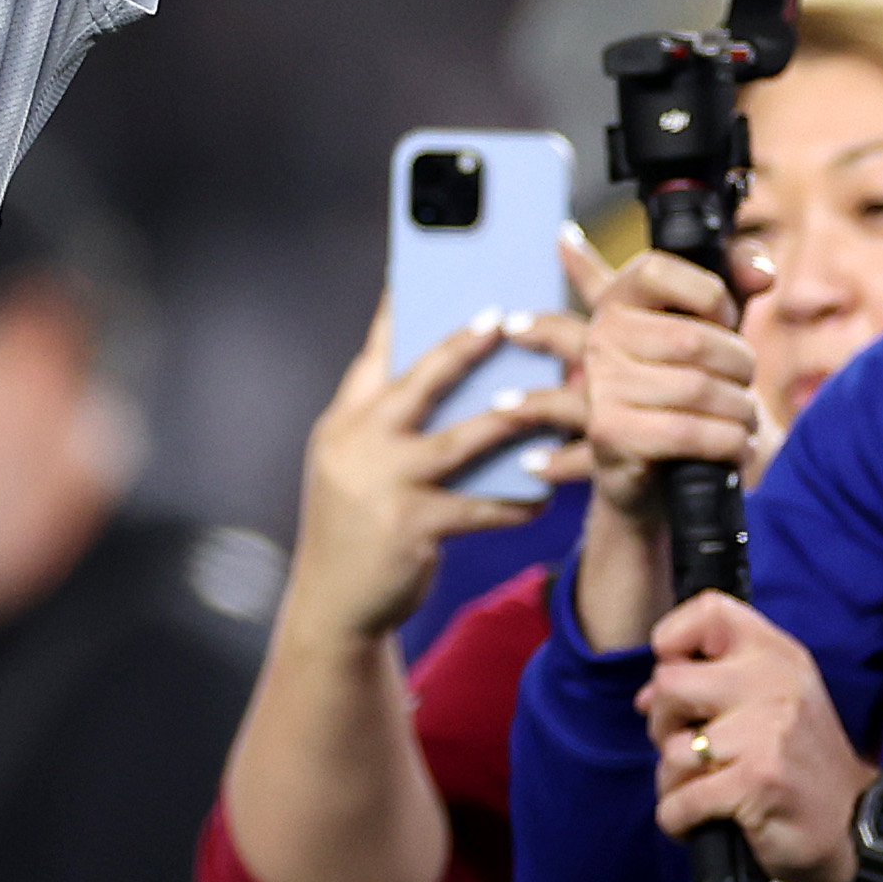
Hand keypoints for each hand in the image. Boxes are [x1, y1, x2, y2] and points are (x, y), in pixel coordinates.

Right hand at [278, 294, 586, 649]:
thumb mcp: (349, 462)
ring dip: (510, 419)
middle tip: (503, 317)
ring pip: (462, 441)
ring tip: (550, 402)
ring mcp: (384, 485)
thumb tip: (431, 363)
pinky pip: (479, 506)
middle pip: (420, 381)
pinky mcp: (411, 528)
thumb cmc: (354, 525)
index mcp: (345, 421)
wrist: (332, 607)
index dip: (405, 310)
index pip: (376, 352)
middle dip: (465, 346)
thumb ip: (382, 417)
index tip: (433, 274)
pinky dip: (516, 498)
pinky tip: (544, 493)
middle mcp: (358, 444)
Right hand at [578, 241, 758, 520]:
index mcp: (618, 298)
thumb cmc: (686, 383)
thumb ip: (736, 280)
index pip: (659, 269)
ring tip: (745, 420)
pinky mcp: (611, 433)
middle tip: (745, 384)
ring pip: (698, 388)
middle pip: (694, 339)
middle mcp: (601, 336)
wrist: (652, 470)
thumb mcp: (710, 323)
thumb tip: (763, 272)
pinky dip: (729, 442)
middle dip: (740, 365)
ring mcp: (602, 385)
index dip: (711, 294)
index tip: (725, 320)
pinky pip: (689, 432)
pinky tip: (737, 446)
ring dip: (741, 411)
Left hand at [640, 589, 878, 881]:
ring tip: (701, 792)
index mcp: (779, 655)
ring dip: (672, 782)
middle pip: (669, 683)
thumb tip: (644, 697)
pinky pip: (680, 799)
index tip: (674, 673)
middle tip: (690, 748)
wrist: (856, 827)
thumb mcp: (777, 700)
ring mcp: (766, 733)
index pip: (711, 610)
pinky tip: (698, 823)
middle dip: (662, 724)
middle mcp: (774, 684)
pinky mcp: (756, 783)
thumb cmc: (802, 762)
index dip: (673, 638)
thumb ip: (716, 682)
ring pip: (671, 749)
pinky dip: (677, 819)